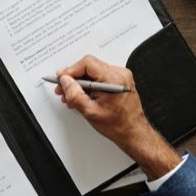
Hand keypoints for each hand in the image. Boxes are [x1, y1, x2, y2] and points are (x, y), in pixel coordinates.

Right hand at [53, 55, 179, 176]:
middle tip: (63, 88)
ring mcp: (121, 77)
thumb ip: (75, 94)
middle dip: (74, 78)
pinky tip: (82, 95)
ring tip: (71, 95)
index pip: (88, 63)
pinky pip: (100, 77)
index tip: (62, 78)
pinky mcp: (120, 81)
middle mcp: (120, 74)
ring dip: (80, 82)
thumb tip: (65, 82)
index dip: (71, 70)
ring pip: (93, 71)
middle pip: (90, 66)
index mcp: (114, 80)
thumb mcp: (90, 112)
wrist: (133, 132)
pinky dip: (89, 85)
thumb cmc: (118, 125)